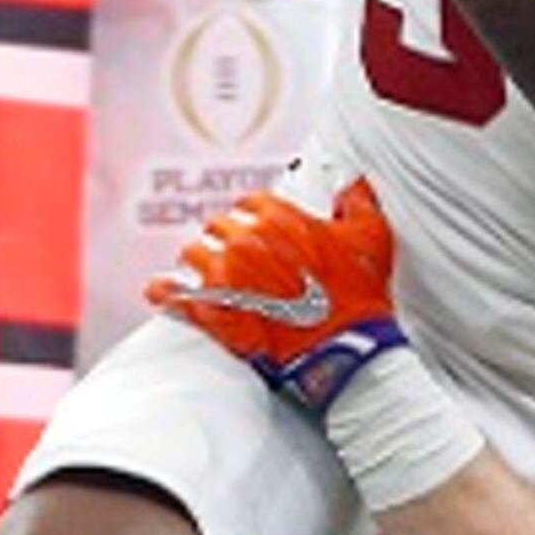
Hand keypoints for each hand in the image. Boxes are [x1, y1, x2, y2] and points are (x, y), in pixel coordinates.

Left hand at [146, 179, 408, 412]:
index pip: (251, 202)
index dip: (254, 214)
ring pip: (193, 255)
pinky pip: (175, 295)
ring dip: (198, 262)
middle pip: (219, 226)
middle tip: (235, 256)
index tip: (256, 226)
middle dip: (226, 239)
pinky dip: (165, 292)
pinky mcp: (215, 311)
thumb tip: (353, 185)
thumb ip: (359, 203)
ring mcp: (226, 276)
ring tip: (206, 274)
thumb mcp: (373, 240)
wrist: (345, 349)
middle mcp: (247, 240)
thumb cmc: (359, 295)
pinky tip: (161, 292)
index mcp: (280, 218)